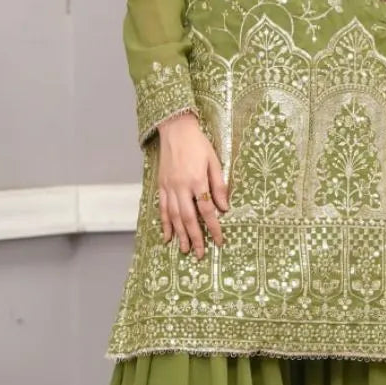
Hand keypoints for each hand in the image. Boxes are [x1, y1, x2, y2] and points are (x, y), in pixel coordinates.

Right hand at [156, 114, 228, 259]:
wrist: (175, 129)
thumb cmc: (198, 144)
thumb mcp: (214, 161)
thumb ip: (219, 185)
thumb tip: (224, 207)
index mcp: (197, 180)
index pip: (207, 210)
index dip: (213, 227)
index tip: (218, 241)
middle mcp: (181, 187)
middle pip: (189, 218)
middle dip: (195, 238)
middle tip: (199, 254)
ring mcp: (169, 187)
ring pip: (174, 216)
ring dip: (180, 235)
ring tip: (185, 250)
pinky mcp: (161, 185)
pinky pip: (162, 208)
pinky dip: (165, 223)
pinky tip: (167, 236)